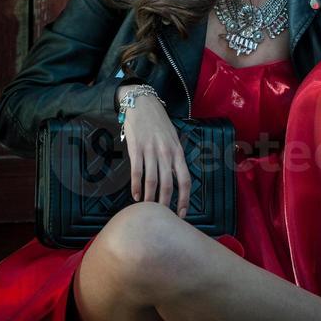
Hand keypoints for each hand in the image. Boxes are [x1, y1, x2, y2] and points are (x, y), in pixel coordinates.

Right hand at [118, 85, 190, 215]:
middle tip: (162, 217)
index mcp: (177, 151)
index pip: (185, 180)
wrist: (143, 103)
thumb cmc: (159, 122)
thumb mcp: (173, 138)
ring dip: (150, 199)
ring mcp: (151, 151)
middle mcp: (166, 153)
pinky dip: (136, 187)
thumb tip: (176, 178)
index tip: (182, 214)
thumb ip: (175, 157)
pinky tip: (135, 196)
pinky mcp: (136, 149)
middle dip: (166, 204)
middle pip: (168, 185)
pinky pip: (137, 172)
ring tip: (147, 211)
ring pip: (152, 181)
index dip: (185, 199)